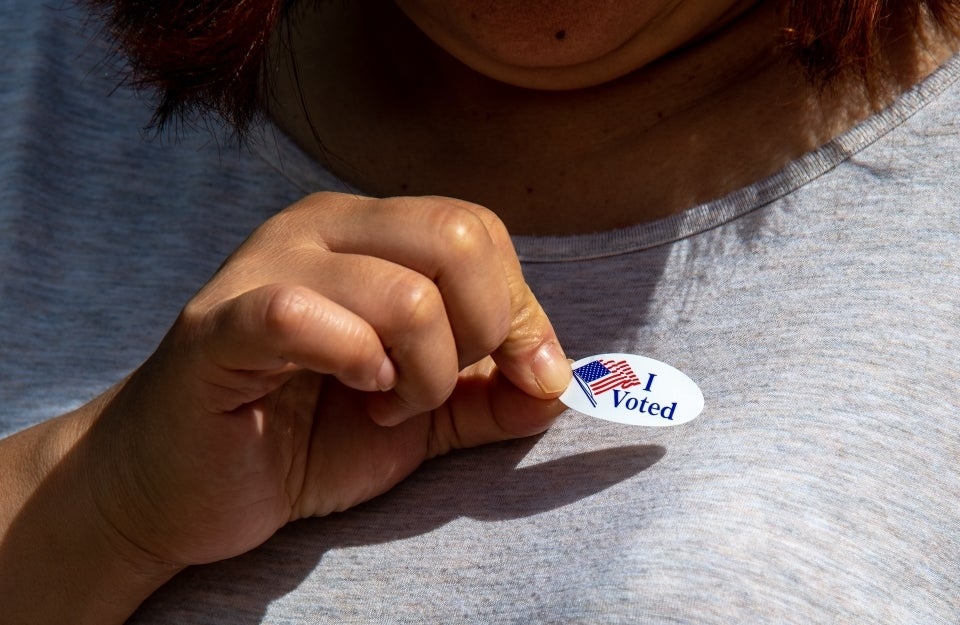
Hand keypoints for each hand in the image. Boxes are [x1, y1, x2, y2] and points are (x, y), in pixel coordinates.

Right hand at [82, 192, 569, 572]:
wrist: (185, 486)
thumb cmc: (304, 437)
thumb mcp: (422, 415)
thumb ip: (491, 396)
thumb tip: (559, 383)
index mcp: (370, 232)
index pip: (479, 232)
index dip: (522, 311)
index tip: (523, 379)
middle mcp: (320, 228)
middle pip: (459, 238)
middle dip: (481, 333)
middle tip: (435, 388)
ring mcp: (265, 267)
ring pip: (406, 293)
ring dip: (423, 374)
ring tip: (385, 403)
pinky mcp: (219, 325)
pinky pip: (306, 315)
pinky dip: (357, 364)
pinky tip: (352, 391)